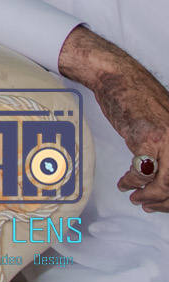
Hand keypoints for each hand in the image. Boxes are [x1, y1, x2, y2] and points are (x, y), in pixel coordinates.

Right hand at [60, 25, 168, 211]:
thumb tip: (164, 173)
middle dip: (162, 201)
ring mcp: (166, 140)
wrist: (118, 76)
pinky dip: (131, 181)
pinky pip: (141, 172)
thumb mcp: (164, 123)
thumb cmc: (138, 97)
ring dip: (147, 195)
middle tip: (148, 205)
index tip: (163, 203)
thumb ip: (167, 146)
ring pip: (163, 183)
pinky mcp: (147, 139)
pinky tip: (125, 182)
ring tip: (136, 197)